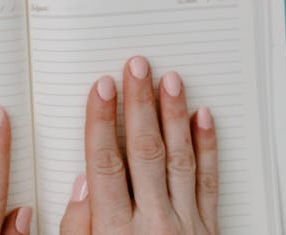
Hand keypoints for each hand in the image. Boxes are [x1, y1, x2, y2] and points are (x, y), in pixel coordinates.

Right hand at [61, 56, 218, 234]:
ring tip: (170, 80)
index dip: (101, 121)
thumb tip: (82, 183)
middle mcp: (153, 223)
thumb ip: (77, 226)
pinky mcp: (209, 229)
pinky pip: (209, 182)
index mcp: (116, 230)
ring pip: (179, 159)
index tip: (102, 88)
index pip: (105, 163)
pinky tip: (203, 117)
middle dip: (139, 104)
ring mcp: (185, 225)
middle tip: (137, 68)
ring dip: (174, 114)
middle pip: (144, 151)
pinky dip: (207, 147)